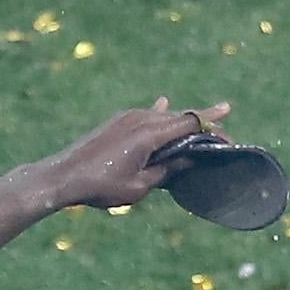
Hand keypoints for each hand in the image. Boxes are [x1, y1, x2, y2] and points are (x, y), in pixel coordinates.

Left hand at [47, 97, 231, 209]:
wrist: (61, 177)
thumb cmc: (99, 187)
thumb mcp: (138, 187)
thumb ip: (166, 171)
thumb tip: (188, 161)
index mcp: (149, 134)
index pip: (190, 123)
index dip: (212, 126)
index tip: (228, 127)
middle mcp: (140, 119)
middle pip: (180, 116)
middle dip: (202, 121)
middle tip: (224, 125)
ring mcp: (126, 118)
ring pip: (163, 115)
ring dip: (182, 118)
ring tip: (202, 119)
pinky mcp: (115, 122)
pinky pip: (146, 114)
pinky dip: (159, 113)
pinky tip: (164, 103)